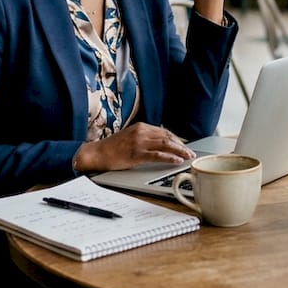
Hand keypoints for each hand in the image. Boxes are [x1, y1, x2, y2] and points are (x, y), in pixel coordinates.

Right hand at [74, 123, 195, 171]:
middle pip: (168, 137)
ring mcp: (139, 142)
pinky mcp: (136, 154)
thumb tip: (160, 144)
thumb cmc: (112, 148)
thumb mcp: (130, 137)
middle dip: (181, 145)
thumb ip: (144, 137)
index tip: (184, 146)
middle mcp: (141, 132)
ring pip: (165, 145)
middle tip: (190, 153)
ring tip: (188, 157)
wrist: (96, 153)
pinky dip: (170, 157)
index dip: (177, 139)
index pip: (165, 131)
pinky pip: (157, 155)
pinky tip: (177, 160)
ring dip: (180, 151)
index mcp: (141, 126)